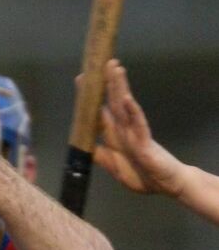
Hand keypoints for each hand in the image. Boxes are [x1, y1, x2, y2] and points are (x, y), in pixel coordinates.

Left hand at [93, 60, 185, 196]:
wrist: (167, 185)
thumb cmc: (143, 175)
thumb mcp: (115, 168)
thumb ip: (101, 157)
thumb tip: (83, 145)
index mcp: (116, 137)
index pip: (101, 114)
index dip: (91, 99)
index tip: (81, 80)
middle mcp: (125, 131)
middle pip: (113, 103)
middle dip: (107, 84)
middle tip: (101, 63)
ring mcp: (135, 134)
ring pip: (125, 107)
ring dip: (120, 88)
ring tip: (116, 69)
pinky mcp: (145, 143)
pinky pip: (138, 124)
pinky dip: (132, 111)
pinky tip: (126, 98)